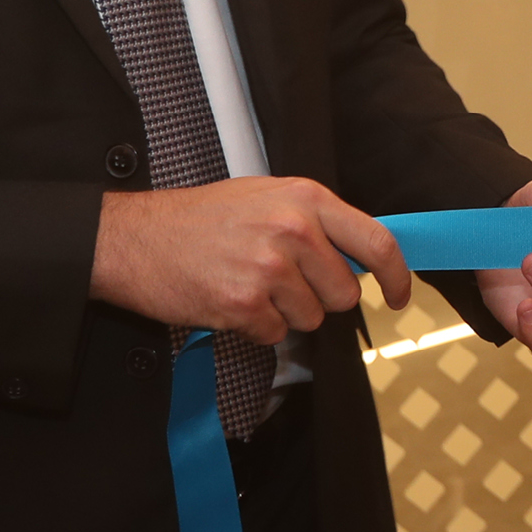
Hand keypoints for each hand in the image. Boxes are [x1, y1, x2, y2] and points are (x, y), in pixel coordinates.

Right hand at [91, 174, 411, 344]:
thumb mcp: (266, 196)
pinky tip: (229, 299)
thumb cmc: (199, 218)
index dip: (396, 276)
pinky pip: (274, 334)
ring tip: (247, 282)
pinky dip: (255, 326)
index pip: (377, 241)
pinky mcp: (244, 304)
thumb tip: (360, 254)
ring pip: (311, 318)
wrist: (133, 238)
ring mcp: (269, 268)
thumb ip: (316, 220)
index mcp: (306, 199)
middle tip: (279, 280)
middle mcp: (294, 230)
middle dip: (319, 296)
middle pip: (344, 293)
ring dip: (284, 312)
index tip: (399, 295)